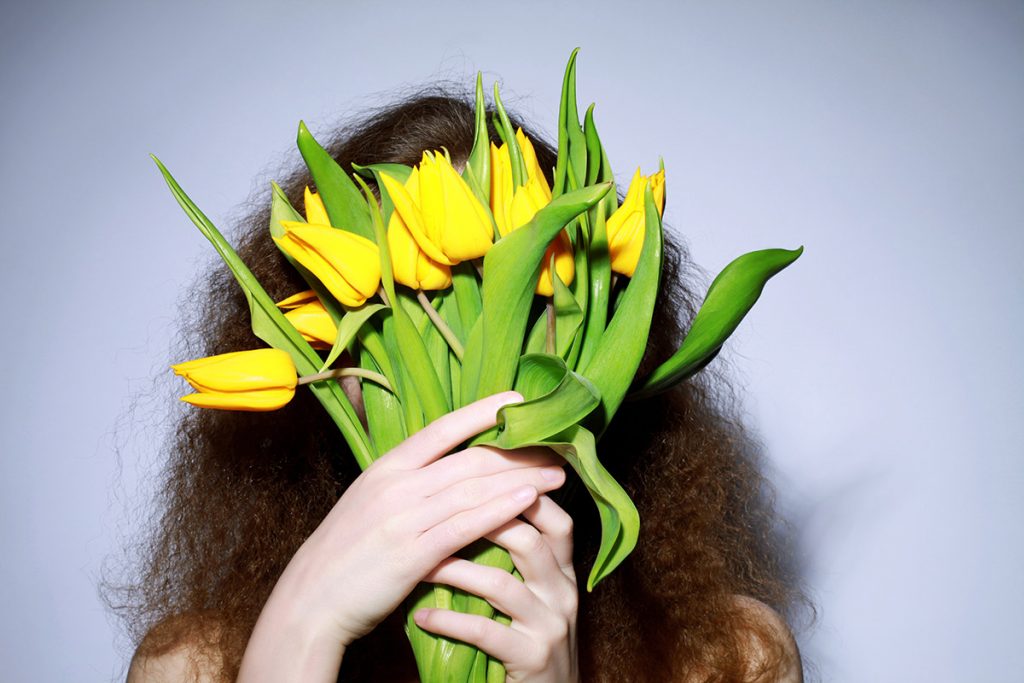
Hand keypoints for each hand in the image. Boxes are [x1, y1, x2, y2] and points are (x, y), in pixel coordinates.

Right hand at [237, 391, 566, 681]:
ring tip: (558, 473)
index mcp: (386, 467)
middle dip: (518, 451)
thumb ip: (407, 482)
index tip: (520, 401)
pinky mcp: (412, 554)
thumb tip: (449, 468)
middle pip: (469, 457)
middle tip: (558, 444)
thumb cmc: (346, 553)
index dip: (483, 412)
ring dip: (521, 478)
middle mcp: (397, 484)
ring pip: (473, 488)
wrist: (311, 600)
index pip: (443, 428)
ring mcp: (404, 517)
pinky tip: (528, 500)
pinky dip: (500, 509)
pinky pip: (465, 526)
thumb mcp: (369, 501)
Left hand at [413, 494, 579, 682]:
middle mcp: (562, 592)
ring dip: (455, 571)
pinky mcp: (533, 658)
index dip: (521, 495)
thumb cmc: (526, 640)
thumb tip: (470, 507)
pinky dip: (449, 621)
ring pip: (501, 584)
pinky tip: (421, 615)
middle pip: (529, 540)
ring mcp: (550, 625)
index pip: (555, 519)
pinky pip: (485, 632)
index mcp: (562, 571)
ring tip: (420, 566)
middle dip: (480, 524)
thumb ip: (514, 557)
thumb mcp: (531, 595)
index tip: (476, 476)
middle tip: (436, 513)